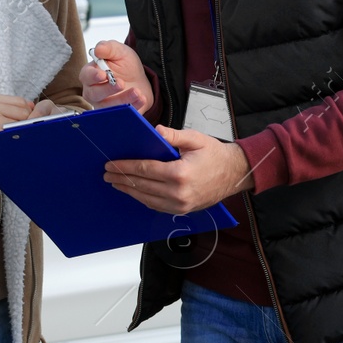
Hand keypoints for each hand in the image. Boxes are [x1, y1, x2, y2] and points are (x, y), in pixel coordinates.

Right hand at [0, 93, 36, 176]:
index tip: (24, 125)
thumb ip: (5, 110)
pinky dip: (16, 139)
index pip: (21, 102)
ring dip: (21, 133)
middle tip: (15, 135)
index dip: (28, 114)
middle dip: (25, 124)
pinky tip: (8, 145)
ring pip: (22, 122)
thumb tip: (34, 108)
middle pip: (24, 111)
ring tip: (9, 140)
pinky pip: (16, 133)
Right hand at [80, 40, 152, 113]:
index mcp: (90, 74)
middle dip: (107, 89)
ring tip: (136, 91)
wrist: (139, 79)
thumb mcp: (119, 51)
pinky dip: (133, 107)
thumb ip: (109, 48)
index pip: (86, 76)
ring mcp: (104, 105)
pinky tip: (141, 98)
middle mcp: (93, 92)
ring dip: (123, 99)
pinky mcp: (116, 114)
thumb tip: (98, 49)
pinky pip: (122, 114)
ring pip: (108, 107)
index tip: (103, 75)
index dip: (93, 76)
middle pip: (94, 94)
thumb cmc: (124, 65)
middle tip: (121, 83)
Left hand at [103, 126, 251, 213]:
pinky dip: (142, 199)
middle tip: (107, 173)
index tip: (112, 164)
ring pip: (146, 198)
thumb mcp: (196, 139)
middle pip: (142, 185)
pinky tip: (134, 192)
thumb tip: (156, 131)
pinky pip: (156, 206)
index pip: (145, 169)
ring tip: (115, 183)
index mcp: (180, 173)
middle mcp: (178, 192)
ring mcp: (180, 204)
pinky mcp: (182, 210)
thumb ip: (174, 136)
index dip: (126, 166)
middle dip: (122, 178)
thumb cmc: (216, 155)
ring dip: (128, 190)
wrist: (235, 174)